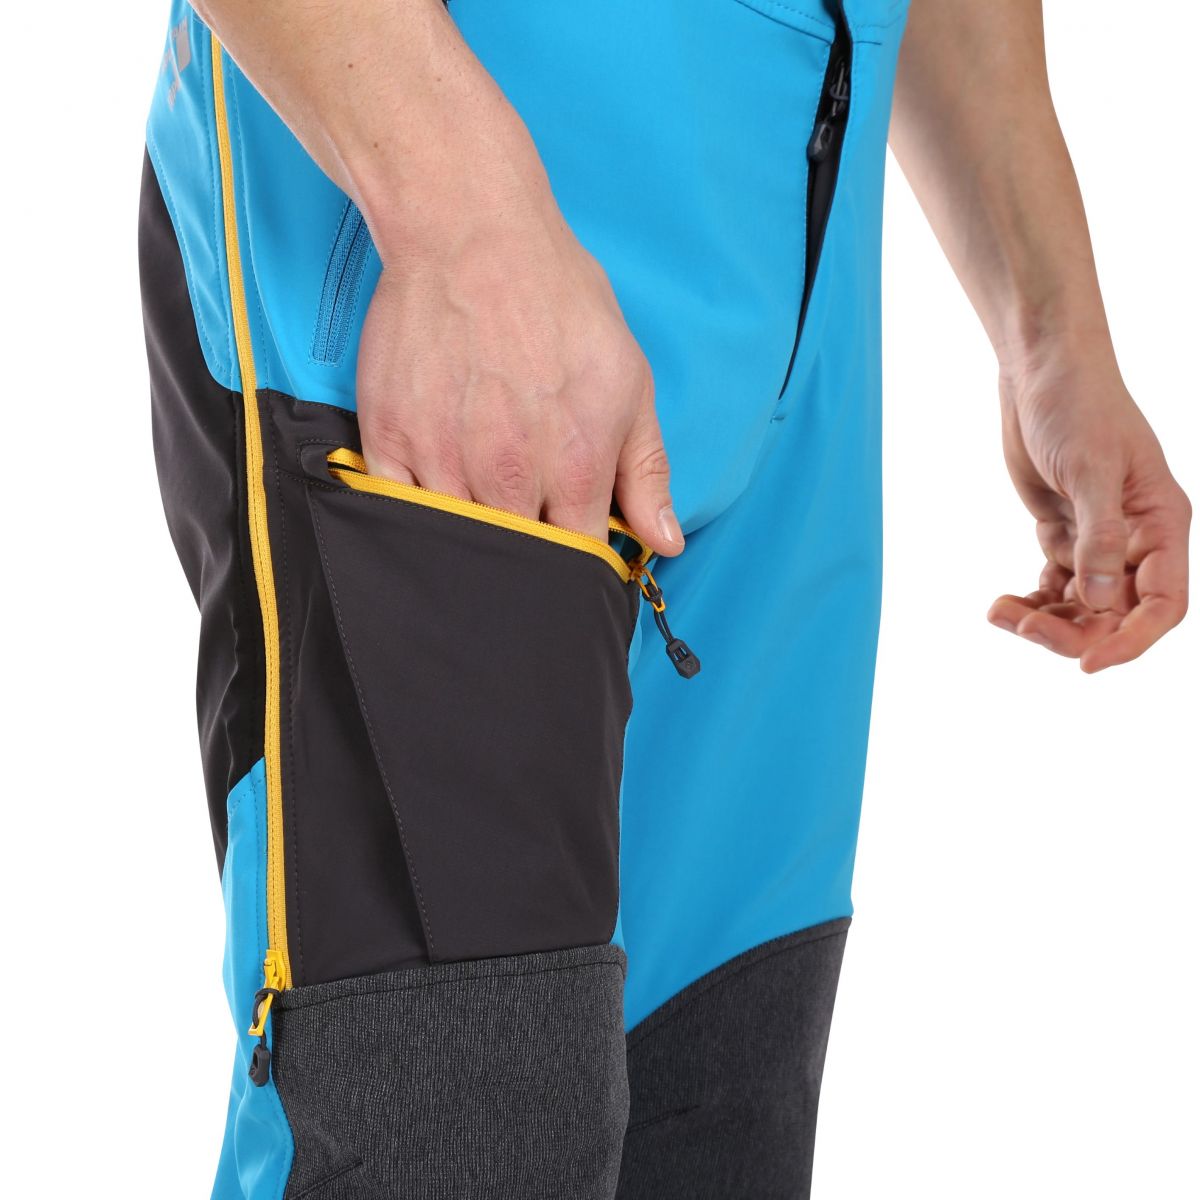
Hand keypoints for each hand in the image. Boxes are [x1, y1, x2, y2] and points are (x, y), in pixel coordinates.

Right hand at [355, 150, 680, 556]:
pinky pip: (397, 511)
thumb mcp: (629, 382)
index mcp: (576, 468)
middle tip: (524, 524)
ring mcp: (443, 461)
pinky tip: (433, 497)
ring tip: (481, 505)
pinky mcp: (389, 439)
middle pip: (518, 561)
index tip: (569, 548)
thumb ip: (647, 472)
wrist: (472, 237)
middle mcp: (510, 476)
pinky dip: (414, 518)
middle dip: (526, 559)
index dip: (576, 561)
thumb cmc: (558, 303)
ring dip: (470, 540)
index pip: (578, 559)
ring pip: (457, 543)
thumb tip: (664, 545)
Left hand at [987, 334, 1189, 671]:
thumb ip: (1098, 537)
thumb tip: (1102, 602)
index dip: (1130, 640)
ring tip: (999, 611)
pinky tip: (1002, 602)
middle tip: (1021, 626)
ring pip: (1081, 606)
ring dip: (1043, 619)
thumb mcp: (1090, 469)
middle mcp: (1136, 539)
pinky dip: (1031, 601)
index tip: (1087, 664)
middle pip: (1114, 613)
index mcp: (1161, 524)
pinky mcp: (1064, 532)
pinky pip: (1054, 586)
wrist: (1041, 371)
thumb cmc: (1078, 405)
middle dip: (1071, 631)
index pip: (1162, 603)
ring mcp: (1099, 539)